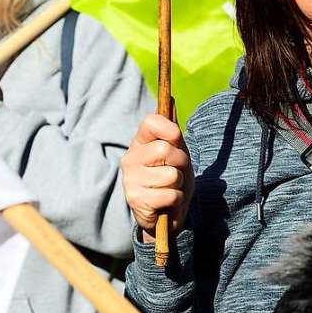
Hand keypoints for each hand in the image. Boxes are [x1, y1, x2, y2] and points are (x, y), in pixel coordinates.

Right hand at [121, 112, 193, 243]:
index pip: (150, 122)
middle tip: (177, 171)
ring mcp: (130, 180)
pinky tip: (166, 202)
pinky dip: (176, 199)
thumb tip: (170, 99)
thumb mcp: (177, 151)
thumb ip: (172, 129)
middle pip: (166, 149)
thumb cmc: (172, 176)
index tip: (176, 139)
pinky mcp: (135, 200)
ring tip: (170, 188)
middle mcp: (130, 158)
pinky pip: (170, 194)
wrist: (167, 213)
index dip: (169, 128)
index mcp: (140, 142)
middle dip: (181, 162)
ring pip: (171, 174)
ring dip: (179, 183)